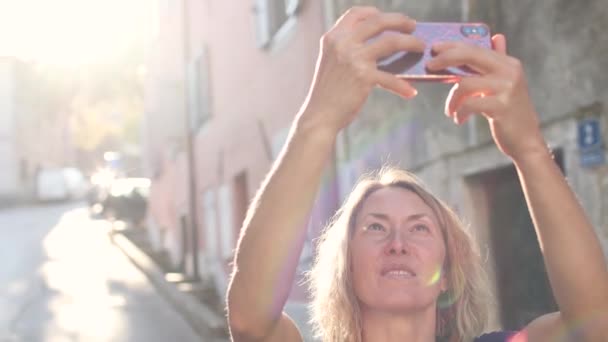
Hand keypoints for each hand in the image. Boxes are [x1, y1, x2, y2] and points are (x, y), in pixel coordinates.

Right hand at [301, 7, 424, 134]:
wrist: (319, 115)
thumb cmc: (327, 92)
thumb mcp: (331, 62)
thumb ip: (347, 49)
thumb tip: (379, 44)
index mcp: (333, 37)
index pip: (356, 13)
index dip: (375, 12)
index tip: (389, 18)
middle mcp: (343, 43)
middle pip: (378, 21)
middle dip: (400, 21)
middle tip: (413, 26)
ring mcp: (354, 58)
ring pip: (391, 42)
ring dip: (411, 43)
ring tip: (421, 47)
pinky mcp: (364, 77)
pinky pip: (391, 78)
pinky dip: (403, 86)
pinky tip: (411, 92)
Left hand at [426, 34, 547, 162]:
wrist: (525, 140)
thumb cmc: (508, 112)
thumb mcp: (505, 84)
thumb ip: (497, 62)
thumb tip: (496, 36)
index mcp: (508, 63)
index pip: (476, 48)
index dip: (453, 46)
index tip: (434, 48)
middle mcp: (509, 71)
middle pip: (470, 56)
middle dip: (446, 58)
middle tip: (430, 66)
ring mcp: (507, 88)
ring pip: (466, 84)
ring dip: (452, 99)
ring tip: (451, 110)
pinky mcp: (501, 107)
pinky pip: (469, 104)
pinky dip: (460, 112)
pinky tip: (459, 119)